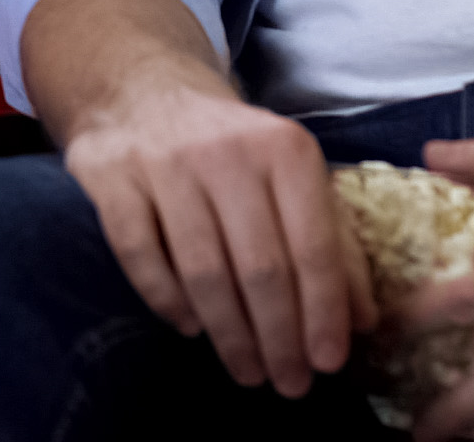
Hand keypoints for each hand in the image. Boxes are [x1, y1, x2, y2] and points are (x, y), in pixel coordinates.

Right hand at [64, 58, 375, 397]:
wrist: (145, 90)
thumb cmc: (234, 151)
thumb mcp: (293, 178)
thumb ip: (333, 242)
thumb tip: (362, 322)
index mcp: (283, 147)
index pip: (313, 246)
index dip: (323, 312)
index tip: (328, 364)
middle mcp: (225, 150)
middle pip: (260, 267)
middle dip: (279, 338)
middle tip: (288, 384)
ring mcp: (163, 160)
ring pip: (202, 269)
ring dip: (229, 334)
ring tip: (247, 371)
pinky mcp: (111, 174)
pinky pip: (139, 254)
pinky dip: (166, 300)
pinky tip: (189, 327)